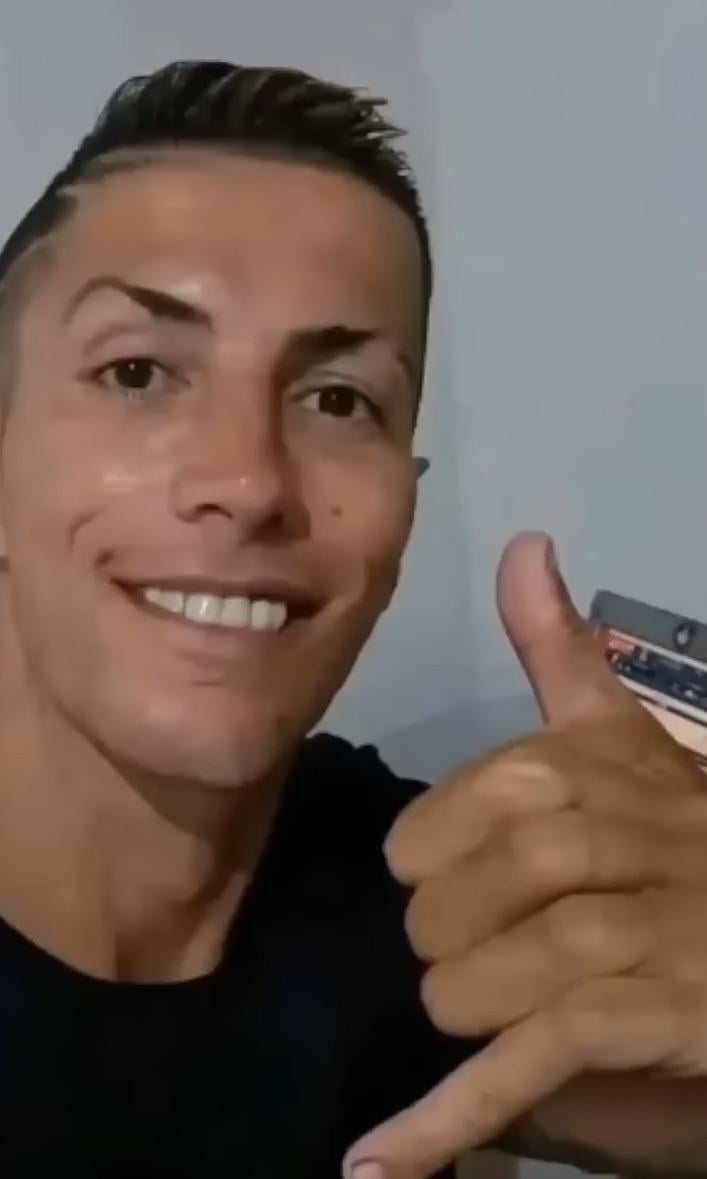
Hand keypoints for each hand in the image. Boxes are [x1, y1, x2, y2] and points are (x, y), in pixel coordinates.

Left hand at [343, 533, 706, 1178]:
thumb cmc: (688, 828)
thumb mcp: (623, 733)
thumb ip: (561, 650)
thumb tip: (524, 544)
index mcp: (603, 765)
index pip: (478, 801)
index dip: (434, 851)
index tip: (429, 873)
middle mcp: (632, 836)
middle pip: (488, 884)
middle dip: (445, 929)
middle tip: (447, 946)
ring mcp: (650, 931)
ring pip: (509, 968)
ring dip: (461, 1002)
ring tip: (455, 1007)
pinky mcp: (657, 1019)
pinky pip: (537, 1061)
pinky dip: (452, 1118)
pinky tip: (383, 1161)